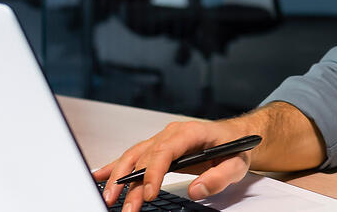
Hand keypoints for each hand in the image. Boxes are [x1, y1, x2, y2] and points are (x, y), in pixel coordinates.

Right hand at [91, 119, 253, 211]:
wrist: (235, 136)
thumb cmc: (235, 147)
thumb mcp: (236, 164)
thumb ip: (218, 177)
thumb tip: (196, 190)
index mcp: (190, 133)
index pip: (165, 151)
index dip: (153, 172)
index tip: (148, 193)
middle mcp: (171, 134)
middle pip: (144, 157)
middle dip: (131, 183)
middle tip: (127, 206)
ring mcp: (162, 140)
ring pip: (134, 157)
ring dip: (119, 178)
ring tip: (110, 198)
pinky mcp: (157, 148)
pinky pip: (133, 156)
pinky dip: (114, 167)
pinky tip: (100, 176)